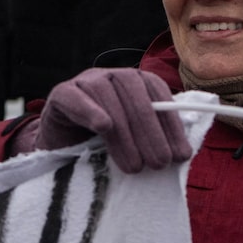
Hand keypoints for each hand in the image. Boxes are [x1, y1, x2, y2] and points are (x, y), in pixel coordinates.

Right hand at [29, 68, 191, 173]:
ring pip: (107, 97)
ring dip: (124, 134)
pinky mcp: (61, 93)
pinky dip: (89, 110)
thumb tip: (182, 153)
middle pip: (135, 95)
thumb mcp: (133, 140)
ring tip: (134, 166)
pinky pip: (74, 97)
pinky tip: (103, 126)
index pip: (158, 93)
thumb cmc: (101, 144)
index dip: (171, 124)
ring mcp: (86, 81)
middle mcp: (113, 76)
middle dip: (151, 132)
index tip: (180, 155)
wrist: (60, 146)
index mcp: (135, 81)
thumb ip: (155, 138)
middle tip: (159, 164)